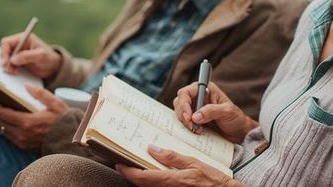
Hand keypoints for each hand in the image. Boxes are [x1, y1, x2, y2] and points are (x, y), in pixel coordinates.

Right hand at [0, 32, 61, 77]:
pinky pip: (9, 65)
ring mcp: (17, 54)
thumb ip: (27, 56)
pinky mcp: (18, 62)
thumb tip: (13, 59)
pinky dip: (10, 69)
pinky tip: (15, 73)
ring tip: (14, 72)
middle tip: (9, 69)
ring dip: (7, 66)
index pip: (7, 42)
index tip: (5, 62)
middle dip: (5, 60)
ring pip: (5, 59)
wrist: (53, 67)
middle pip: (4, 51)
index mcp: (23, 38)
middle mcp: (19, 45)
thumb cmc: (49, 58)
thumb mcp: (40, 56)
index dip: (4, 51)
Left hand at [0, 83, 67, 150]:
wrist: (71, 139)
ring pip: (3, 130)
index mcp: (27, 122)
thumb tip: (27, 85)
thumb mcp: (55, 103)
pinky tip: (6, 122)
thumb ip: (40, 93)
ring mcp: (23, 142)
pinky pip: (9, 136)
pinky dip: (5, 128)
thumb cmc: (64, 120)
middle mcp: (22, 134)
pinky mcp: (25, 146)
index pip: (2, 114)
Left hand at [116, 145, 243, 186]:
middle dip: (131, 174)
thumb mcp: (193, 162)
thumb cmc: (212, 179)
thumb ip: (172, 157)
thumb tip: (152, 148)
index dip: (127, 171)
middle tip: (125, 162)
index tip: (119, 163)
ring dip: (141, 177)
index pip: (142, 177)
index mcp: (172, 180)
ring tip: (138, 164)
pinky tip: (154, 172)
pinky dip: (152, 180)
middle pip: (142, 184)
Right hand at [173, 82, 257, 143]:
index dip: (184, 104)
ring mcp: (195, 110)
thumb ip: (212, 111)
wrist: (239, 134)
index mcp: (206, 90)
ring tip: (198, 130)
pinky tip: (196, 132)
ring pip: (179, 113)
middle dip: (183, 114)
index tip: (188, 117)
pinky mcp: (194, 121)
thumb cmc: (236, 119)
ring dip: (185, 122)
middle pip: (179, 102)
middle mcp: (198, 98)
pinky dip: (186, 128)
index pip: (186, 92)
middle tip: (192, 126)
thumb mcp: (227, 112)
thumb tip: (195, 116)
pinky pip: (184, 123)